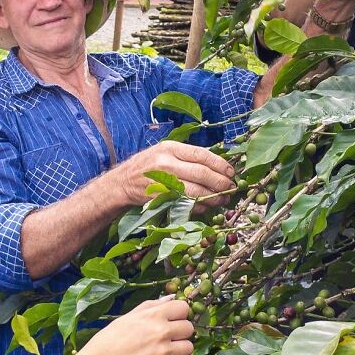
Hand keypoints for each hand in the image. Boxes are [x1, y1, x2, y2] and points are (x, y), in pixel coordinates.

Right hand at [77, 297, 193, 354]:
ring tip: (161, 352)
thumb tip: (171, 298)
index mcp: (153, 316)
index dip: (179, 314)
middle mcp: (162, 332)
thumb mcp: (127, 317)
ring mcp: (164, 353)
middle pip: (189, 328)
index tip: (172, 320)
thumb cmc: (108, 340)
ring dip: (178, 350)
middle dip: (180, 332)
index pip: (183, 308)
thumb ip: (151, 306)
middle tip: (166, 338)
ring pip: (188, 348)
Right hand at [116, 141, 234, 208]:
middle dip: (221, 182)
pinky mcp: (161, 198)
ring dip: (214, 197)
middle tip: (231, 188)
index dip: (220, 164)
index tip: (231, 172)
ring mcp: (163, 182)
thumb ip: (188, 156)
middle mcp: (166, 163)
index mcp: (171, 148)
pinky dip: (200, 206)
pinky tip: (207, 206)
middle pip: (201, 173)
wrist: (123, 182)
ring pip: (196, 191)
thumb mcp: (166, 152)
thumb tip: (219, 164)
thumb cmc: (149, 165)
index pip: (202, 154)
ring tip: (223, 199)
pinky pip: (186, 204)